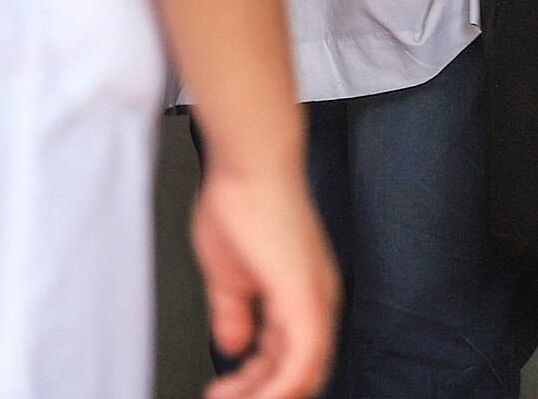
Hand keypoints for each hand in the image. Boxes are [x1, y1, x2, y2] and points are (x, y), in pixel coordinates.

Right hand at [193, 157, 337, 398]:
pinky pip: (303, 357)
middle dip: (258, 393)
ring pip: (304, 373)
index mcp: (300, 295)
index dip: (255, 384)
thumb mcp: (229, 275)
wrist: (249, 162)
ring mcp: (314, 298)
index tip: (221, 391)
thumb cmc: (241, 200)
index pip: (287, 360)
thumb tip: (234, 343)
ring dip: (263, 394)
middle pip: (299, 373)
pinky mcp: (305, 294)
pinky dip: (281, 386)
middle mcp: (316, 299)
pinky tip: (260, 397)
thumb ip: (233, 313)